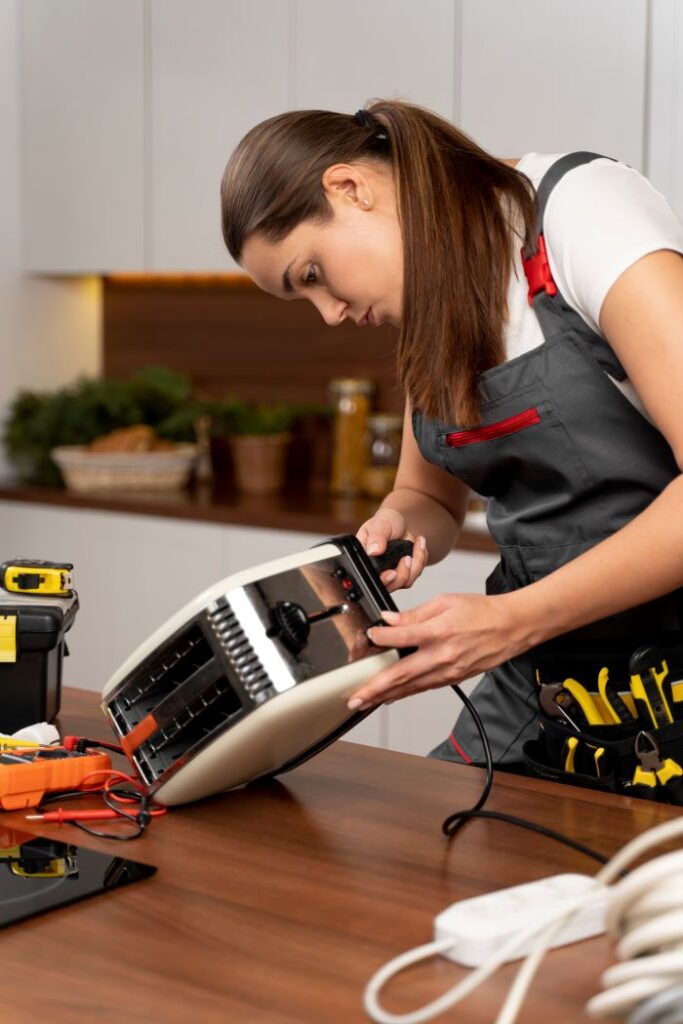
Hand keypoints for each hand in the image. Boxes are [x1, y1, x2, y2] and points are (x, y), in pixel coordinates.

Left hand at [346, 592, 524, 708]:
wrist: (511, 627)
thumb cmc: (481, 612)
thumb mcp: (446, 602)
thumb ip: (415, 614)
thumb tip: (390, 620)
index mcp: (439, 631)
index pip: (401, 636)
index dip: (380, 637)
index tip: (367, 635)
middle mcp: (442, 656)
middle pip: (401, 674)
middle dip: (374, 688)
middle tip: (354, 697)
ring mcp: (448, 672)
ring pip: (410, 687)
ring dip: (385, 696)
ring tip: (364, 702)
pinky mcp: (452, 679)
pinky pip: (423, 688)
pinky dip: (404, 693)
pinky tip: (390, 696)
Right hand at [356, 507, 427, 592]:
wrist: (399, 522)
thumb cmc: (385, 522)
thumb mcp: (379, 524)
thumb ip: (376, 536)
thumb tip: (373, 550)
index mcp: (365, 561)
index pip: (370, 578)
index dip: (382, 581)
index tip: (392, 573)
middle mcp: (377, 571)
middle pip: (389, 586)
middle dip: (401, 575)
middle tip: (407, 558)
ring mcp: (392, 574)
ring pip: (405, 582)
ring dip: (415, 564)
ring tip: (418, 544)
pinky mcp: (405, 573)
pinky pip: (416, 573)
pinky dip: (421, 559)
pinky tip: (420, 544)